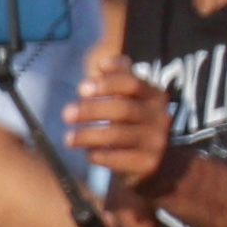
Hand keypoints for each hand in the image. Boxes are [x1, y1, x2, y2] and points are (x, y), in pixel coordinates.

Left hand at [63, 57, 179, 207]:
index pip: (131, 83)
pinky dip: (99, 155)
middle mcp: (159, 116)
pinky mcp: (147, 163)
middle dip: (91, 110)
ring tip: (68, 138)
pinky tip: (88, 154)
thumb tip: (103, 63)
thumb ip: (119, 77)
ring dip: (88, 135)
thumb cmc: (134, 125)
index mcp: (154, 95)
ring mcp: (155, 141)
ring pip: (117, 135)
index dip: (106, 83)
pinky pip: (118, 158)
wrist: (159, 164)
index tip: (80, 88)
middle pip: (122, 108)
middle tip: (66, 114)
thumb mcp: (131, 99)